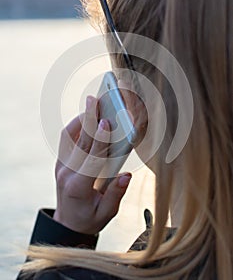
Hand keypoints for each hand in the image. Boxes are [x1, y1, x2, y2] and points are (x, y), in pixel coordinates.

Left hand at [53, 96, 131, 233]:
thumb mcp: (107, 213)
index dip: (100, 140)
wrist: (67, 224)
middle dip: (89, 119)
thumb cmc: (90, 219)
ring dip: (82, 119)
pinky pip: (66, 139)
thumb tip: (127, 175)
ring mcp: (61, 166)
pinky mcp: (60, 162)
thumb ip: (116, 194)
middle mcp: (66, 173)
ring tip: (92, 104)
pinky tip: (87, 119)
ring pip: (70, 137)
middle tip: (95, 99)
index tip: (106, 121)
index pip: (91, 158)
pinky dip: (76, 126)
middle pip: (80, 142)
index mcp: (79, 186)